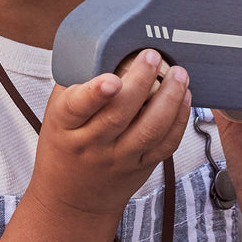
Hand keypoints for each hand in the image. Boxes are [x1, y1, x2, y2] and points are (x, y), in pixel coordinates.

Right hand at [28, 50, 191, 224]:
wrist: (71, 199)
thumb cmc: (64, 143)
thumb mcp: (57, 113)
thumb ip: (78, 83)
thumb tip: (108, 42)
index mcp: (65, 126)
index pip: (78, 107)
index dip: (95, 94)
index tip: (112, 79)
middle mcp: (92, 144)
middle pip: (119, 115)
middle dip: (140, 82)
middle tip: (153, 55)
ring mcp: (119, 158)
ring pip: (148, 130)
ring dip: (168, 99)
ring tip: (179, 73)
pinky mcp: (141, 167)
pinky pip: (165, 145)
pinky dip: (178, 120)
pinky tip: (184, 98)